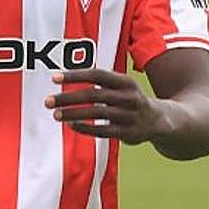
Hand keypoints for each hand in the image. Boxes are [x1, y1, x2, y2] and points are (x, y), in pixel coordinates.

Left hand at [45, 70, 166, 144]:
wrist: (160, 120)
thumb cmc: (128, 100)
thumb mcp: (120, 86)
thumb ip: (98, 83)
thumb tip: (62, 79)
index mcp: (125, 82)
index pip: (97, 75)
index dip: (75, 75)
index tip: (54, 77)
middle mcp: (129, 97)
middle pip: (94, 95)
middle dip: (68, 98)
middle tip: (48, 101)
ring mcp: (130, 116)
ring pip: (97, 113)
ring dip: (73, 113)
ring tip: (55, 114)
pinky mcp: (128, 133)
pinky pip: (103, 131)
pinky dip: (85, 128)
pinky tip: (71, 125)